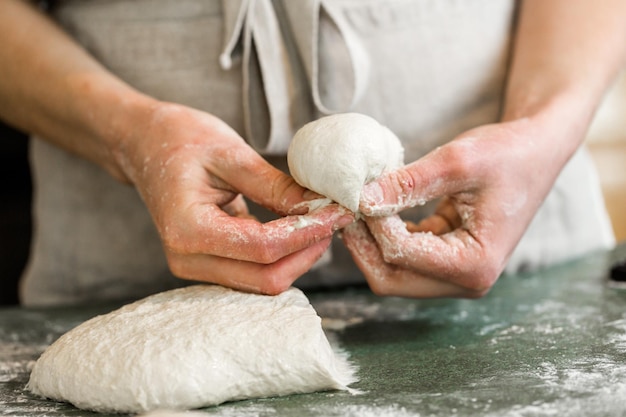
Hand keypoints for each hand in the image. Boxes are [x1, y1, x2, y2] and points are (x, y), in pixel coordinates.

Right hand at [117, 102, 353, 293]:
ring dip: (298, 257)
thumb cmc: (179, 139)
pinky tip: (299, 230)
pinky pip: (254, 274)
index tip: (338, 211)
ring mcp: (195, 267)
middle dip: (308, 251)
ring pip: (263, 283)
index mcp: (188, 228)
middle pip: (266, 278)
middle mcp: (187, 259)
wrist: (144, 145)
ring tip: (320, 221)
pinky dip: (283, 257)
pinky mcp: (207, 265)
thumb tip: (320, 206)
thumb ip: (275, 185)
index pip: (263, 247)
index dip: (307, 232)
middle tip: (334, 217)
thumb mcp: (230, 152)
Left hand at [342, 119, 568, 297]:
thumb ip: (408, 182)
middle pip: (391, 279)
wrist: (534, 154)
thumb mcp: (458, 161)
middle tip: (343, 207)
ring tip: (354, 207)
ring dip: (369, 244)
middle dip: (362, 245)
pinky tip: (373, 211)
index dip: (372, 225)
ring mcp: (456, 276)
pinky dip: (384, 239)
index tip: (355, 193)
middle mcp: (466, 282)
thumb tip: (361, 198)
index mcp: (476, 265)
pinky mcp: (446, 263)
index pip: (402, 255)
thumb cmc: (507, 154)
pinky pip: (403, 261)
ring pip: (392, 274)